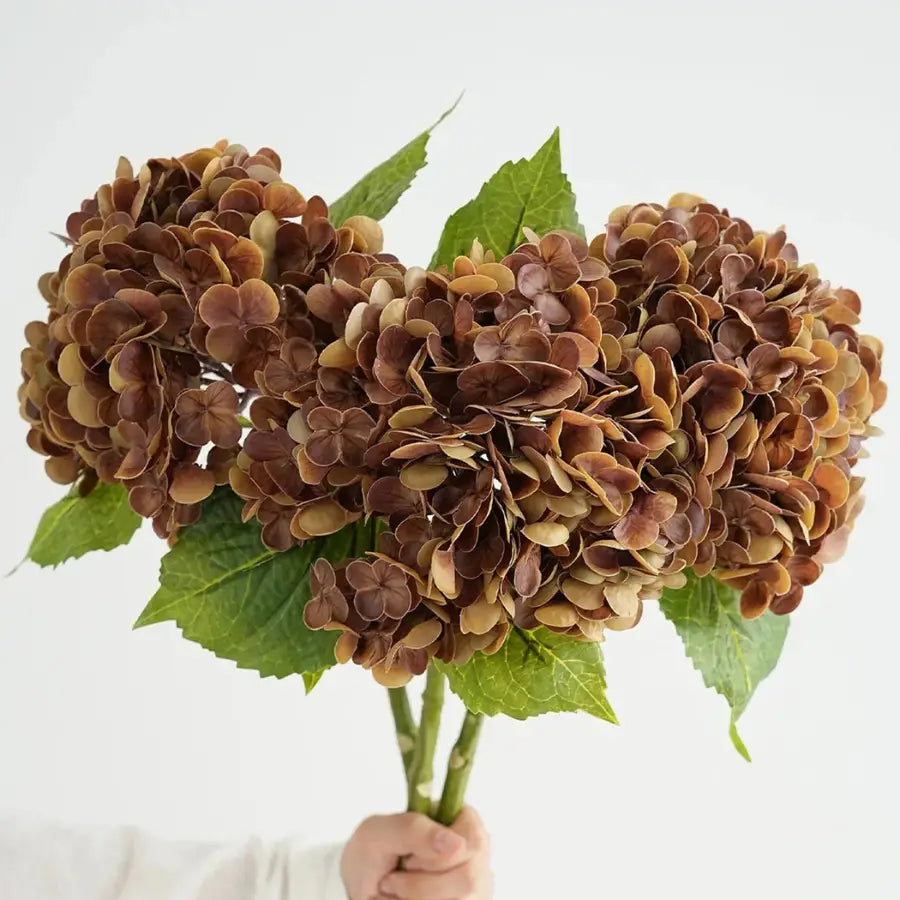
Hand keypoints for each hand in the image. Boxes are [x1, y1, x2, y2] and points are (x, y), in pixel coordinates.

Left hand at [341, 807, 492, 899]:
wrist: (364, 886)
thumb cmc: (371, 854)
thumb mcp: (379, 833)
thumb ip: (414, 829)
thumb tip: (457, 842)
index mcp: (461, 820)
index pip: (473, 840)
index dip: (439, 856)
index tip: (409, 859)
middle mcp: (476, 852)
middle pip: (470, 877)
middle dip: (424, 884)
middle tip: (400, 875)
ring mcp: (476, 885)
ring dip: (420, 898)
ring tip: (401, 888)